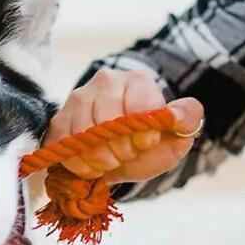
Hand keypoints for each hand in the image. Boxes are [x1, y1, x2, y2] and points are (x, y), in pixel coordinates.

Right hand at [43, 69, 204, 184]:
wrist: (121, 150)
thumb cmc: (148, 142)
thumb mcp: (175, 135)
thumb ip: (186, 120)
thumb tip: (177, 114)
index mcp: (137, 81)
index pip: (139, 107)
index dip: (142, 133)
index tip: (145, 143)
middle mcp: (105, 82)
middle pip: (106, 120)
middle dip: (119, 149)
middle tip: (126, 155)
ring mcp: (78, 98)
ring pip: (82, 134)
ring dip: (99, 159)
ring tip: (110, 161)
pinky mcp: (59, 119)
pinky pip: (63, 144)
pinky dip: (78, 163)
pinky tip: (91, 164)